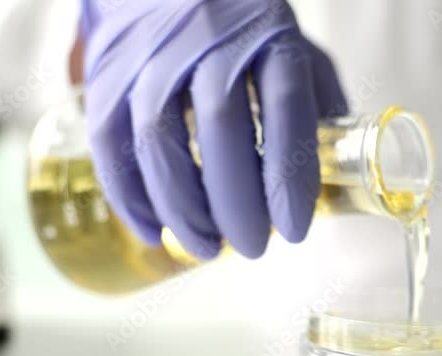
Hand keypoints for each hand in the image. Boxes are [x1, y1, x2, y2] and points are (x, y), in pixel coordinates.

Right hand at [80, 0, 346, 257]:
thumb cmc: (236, 21)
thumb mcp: (288, 42)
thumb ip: (313, 100)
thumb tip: (335, 173)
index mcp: (269, 33)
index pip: (286, 107)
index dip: (289, 176)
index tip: (292, 230)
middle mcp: (210, 39)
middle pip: (221, 129)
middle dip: (236, 203)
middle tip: (251, 247)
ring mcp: (152, 53)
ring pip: (158, 140)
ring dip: (182, 209)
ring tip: (205, 246)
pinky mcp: (106, 70)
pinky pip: (109, 140)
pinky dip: (129, 196)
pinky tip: (153, 229)